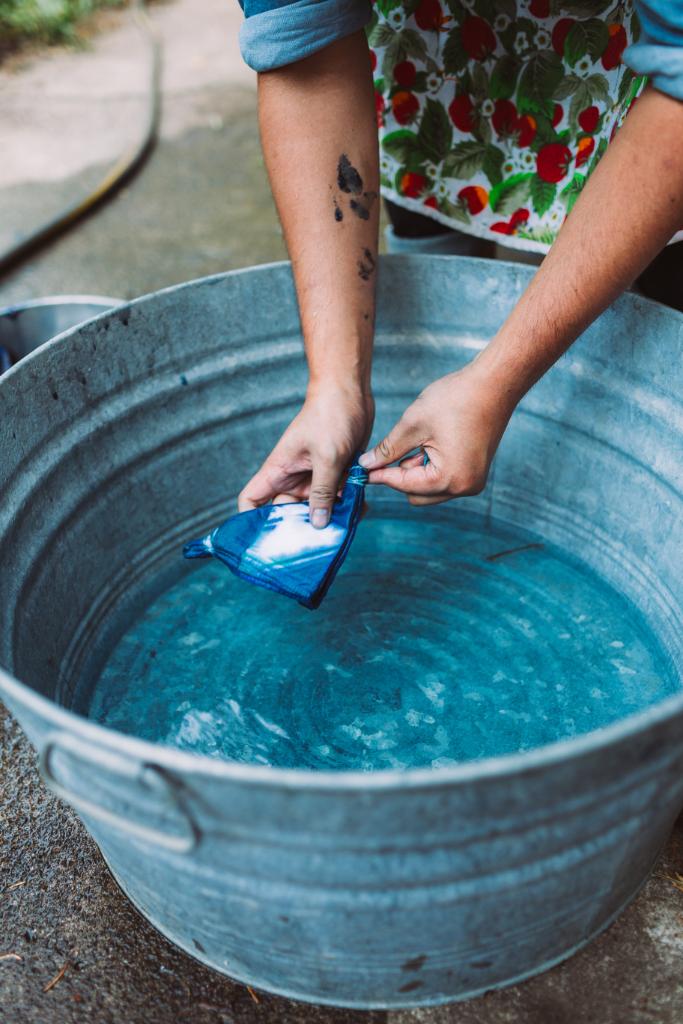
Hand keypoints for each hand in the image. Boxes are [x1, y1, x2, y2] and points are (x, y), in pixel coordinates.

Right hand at [238, 384, 373, 526]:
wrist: (350, 393)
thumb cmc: (330, 416)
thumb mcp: (327, 456)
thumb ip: (322, 491)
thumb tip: (317, 524)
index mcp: (278, 471)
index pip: (251, 501)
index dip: (251, 521)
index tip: (265, 540)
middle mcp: (292, 478)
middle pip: (287, 513)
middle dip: (301, 528)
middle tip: (318, 544)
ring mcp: (313, 477)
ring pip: (316, 509)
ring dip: (330, 518)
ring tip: (345, 526)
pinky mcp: (334, 475)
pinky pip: (336, 498)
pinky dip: (347, 505)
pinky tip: (360, 509)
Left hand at [359, 361, 517, 504]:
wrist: (494, 384)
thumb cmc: (457, 399)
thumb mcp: (414, 423)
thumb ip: (389, 449)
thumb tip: (367, 464)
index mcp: (450, 478)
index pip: (405, 486)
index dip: (381, 476)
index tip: (361, 470)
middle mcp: (465, 487)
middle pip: (417, 495)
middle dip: (400, 476)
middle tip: (387, 452)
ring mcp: (472, 481)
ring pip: (429, 489)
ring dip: (415, 472)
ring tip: (416, 441)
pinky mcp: (475, 472)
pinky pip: (443, 480)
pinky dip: (430, 468)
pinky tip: (429, 444)